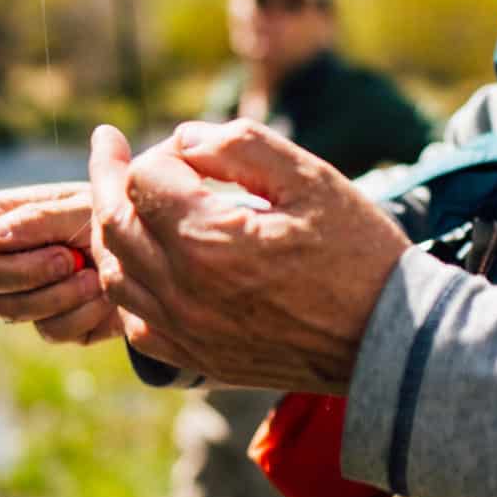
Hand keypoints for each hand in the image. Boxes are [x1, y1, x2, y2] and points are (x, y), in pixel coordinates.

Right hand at [0, 181, 120, 344]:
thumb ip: (34, 220)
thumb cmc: (116, 215)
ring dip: (57, 291)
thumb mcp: (80, 206)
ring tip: (93, 272)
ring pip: (9, 310)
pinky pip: (50, 330)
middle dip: (20, 270)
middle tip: (66, 256)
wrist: (157, 253)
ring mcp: (26, 295)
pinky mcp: (55, 325)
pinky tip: (104, 292)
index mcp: (1, 217)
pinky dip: (81, 311)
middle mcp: (4, 258)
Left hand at [89, 120, 409, 390]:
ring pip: (114, 273)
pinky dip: (128, 282)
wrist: (387, 340)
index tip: (189, 149)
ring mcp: (185, 331)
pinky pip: (135, 319)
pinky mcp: (195, 358)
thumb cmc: (357, 254)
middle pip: (113, 222)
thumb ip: (241, 144)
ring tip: (121, 198)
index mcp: (209, 241)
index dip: (161, 152)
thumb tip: (184, 138)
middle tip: (109, 146)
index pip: (145, 179)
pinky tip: (142, 261)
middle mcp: (184, 291)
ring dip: (111, 228)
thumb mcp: (310, 178)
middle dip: (110, 177)